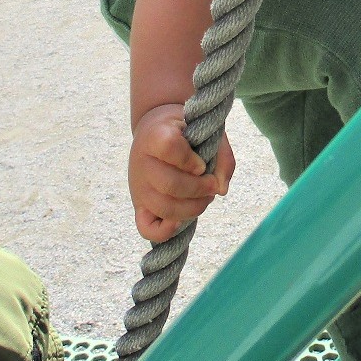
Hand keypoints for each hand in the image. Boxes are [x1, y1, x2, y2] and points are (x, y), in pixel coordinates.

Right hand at [128, 104, 235, 241]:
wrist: (158, 130)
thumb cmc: (187, 132)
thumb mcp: (207, 131)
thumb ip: (222, 155)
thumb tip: (222, 189)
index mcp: (155, 135)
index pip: (169, 147)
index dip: (190, 160)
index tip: (201, 164)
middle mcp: (141, 161)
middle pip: (170, 185)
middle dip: (200, 189)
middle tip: (212, 185)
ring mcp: (138, 186)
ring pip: (164, 208)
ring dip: (193, 208)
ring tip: (205, 198)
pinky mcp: (140, 206)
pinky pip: (147, 229)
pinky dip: (167, 231)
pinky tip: (182, 220)